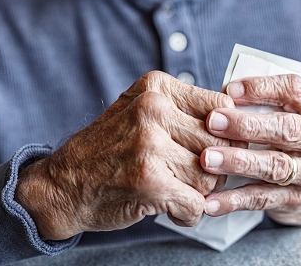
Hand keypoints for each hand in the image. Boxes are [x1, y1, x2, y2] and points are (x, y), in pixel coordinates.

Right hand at [15, 71, 234, 239]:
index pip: (223, 106)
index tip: (217, 150)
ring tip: (177, 192)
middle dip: (214, 169)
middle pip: (220, 144)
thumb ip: (184, 110)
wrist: (64, 184)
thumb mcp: (141, 110)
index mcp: (158, 88)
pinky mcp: (149, 180)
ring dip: (199, 194)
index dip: (227, 134)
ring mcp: (150, 144)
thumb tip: (236, 121)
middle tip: (195, 178)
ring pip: (210, 177)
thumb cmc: (111, 149)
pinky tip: (172, 209)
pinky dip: (188, 213)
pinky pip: (195, 203)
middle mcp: (153, 109)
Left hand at [201, 74, 300, 224]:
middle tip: (213, 121)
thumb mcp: (289, 113)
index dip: (263, 88)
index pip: (297, 90)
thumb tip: (221, 97)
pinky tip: (211, 201)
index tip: (230, 90)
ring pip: (276, 166)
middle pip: (289, 129)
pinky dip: (235, 200)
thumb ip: (263, 103)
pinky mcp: (299, 200)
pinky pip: (264, 199)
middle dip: (247, 125)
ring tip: (208, 159)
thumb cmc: (290, 136)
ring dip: (238, 161)